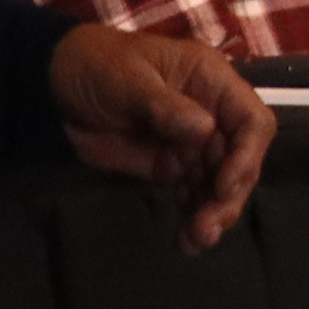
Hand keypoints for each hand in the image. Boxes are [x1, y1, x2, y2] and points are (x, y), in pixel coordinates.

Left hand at [47, 23, 269, 249]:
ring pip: (219, 184)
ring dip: (213, 213)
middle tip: (208, 226)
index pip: (252, 120)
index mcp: (211, 81)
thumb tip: (205, 131)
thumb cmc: (96, 66)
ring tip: (196, 241)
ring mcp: (192, 143)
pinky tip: (185, 242)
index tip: (223, 186)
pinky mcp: (172, 167)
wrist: (55, 85)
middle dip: (229, 195)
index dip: (247, 155)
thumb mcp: (127, 80)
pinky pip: (193, 195)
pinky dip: (192, 218)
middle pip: (240, 159)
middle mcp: (211, 113)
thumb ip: (164, 106)